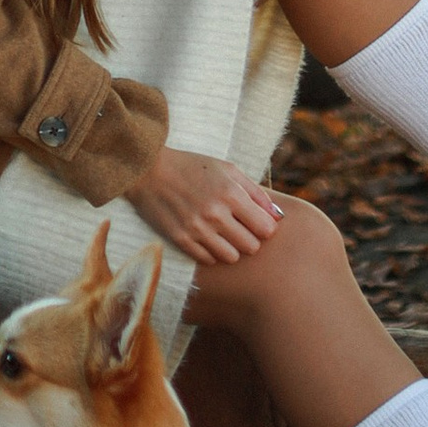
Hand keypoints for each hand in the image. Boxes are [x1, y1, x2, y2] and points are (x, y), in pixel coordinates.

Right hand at [125, 148, 288, 266]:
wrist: (149, 170)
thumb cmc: (193, 166)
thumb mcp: (228, 169)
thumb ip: (256, 192)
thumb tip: (278, 216)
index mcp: (231, 193)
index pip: (266, 228)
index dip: (264, 226)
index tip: (256, 220)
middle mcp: (215, 213)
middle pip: (252, 246)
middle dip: (250, 238)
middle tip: (240, 228)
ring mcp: (197, 229)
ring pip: (232, 257)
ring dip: (232, 247)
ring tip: (223, 234)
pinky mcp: (181, 240)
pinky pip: (209, 260)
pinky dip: (212, 251)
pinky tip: (207, 237)